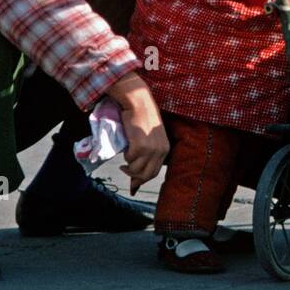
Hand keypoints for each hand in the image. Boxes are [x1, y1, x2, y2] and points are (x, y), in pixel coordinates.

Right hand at [105, 72, 169, 194]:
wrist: (138, 103)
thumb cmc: (142, 119)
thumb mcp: (150, 139)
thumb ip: (147, 155)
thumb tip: (136, 179)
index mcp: (165, 150)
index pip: (154, 173)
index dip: (142, 179)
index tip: (133, 185)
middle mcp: (160, 151)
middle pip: (146, 175)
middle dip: (134, 176)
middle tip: (124, 169)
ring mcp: (151, 149)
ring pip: (136, 169)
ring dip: (128, 165)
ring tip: (126, 155)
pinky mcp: (140, 146)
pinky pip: (129, 158)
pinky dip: (126, 154)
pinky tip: (127, 146)